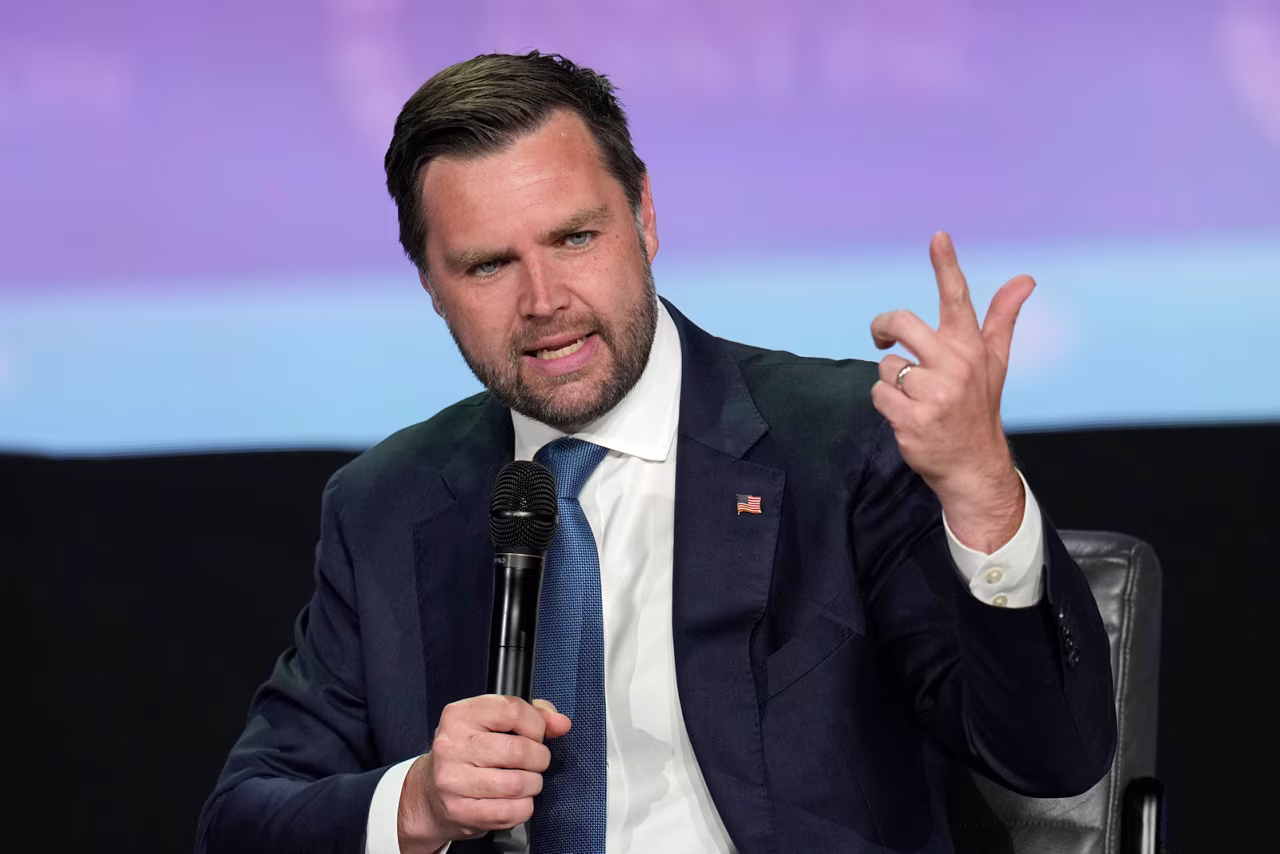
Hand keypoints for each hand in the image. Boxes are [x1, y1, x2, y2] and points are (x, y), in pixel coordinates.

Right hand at [398, 695, 570, 852]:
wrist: (431, 792)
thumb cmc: (468, 752)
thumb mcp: (493, 722)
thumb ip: (532, 715)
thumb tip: (560, 723)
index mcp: (459, 715)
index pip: (514, 711)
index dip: (536, 724)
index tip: (536, 733)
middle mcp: (451, 746)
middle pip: (520, 750)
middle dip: (539, 758)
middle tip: (535, 761)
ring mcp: (453, 780)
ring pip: (519, 783)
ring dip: (533, 784)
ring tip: (525, 780)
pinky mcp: (460, 811)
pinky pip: (511, 811)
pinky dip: (523, 807)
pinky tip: (515, 799)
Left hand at [869, 232, 1032, 551]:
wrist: (973, 465)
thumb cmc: (978, 407)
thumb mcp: (994, 361)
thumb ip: (1002, 318)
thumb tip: (1026, 278)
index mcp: (971, 348)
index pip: (958, 298)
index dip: (946, 265)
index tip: (938, 236)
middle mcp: (955, 367)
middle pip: (902, 324)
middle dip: (883, 327)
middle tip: (882, 338)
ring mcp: (935, 394)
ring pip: (886, 366)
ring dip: (892, 381)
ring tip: (916, 398)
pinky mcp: (913, 419)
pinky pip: (878, 393)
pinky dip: (886, 403)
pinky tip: (907, 416)